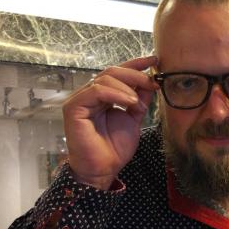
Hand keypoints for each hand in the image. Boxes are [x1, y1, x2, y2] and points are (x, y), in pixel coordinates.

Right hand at [62, 56, 158, 189]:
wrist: (104, 168)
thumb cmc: (115, 148)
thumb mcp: (134, 118)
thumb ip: (139, 99)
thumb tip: (151, 81)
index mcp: (103, 95)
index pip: (118, 73)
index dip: (136, 64)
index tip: (155, 60)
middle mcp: (90, 94)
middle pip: (112, 71)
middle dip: (135, 75)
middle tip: (152, 83)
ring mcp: (81, 99)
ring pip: (105, 78)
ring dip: (127, 87)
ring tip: (138, 103)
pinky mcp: (74, 107)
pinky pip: (96, 90)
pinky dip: (115, 93)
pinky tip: (128, 102)